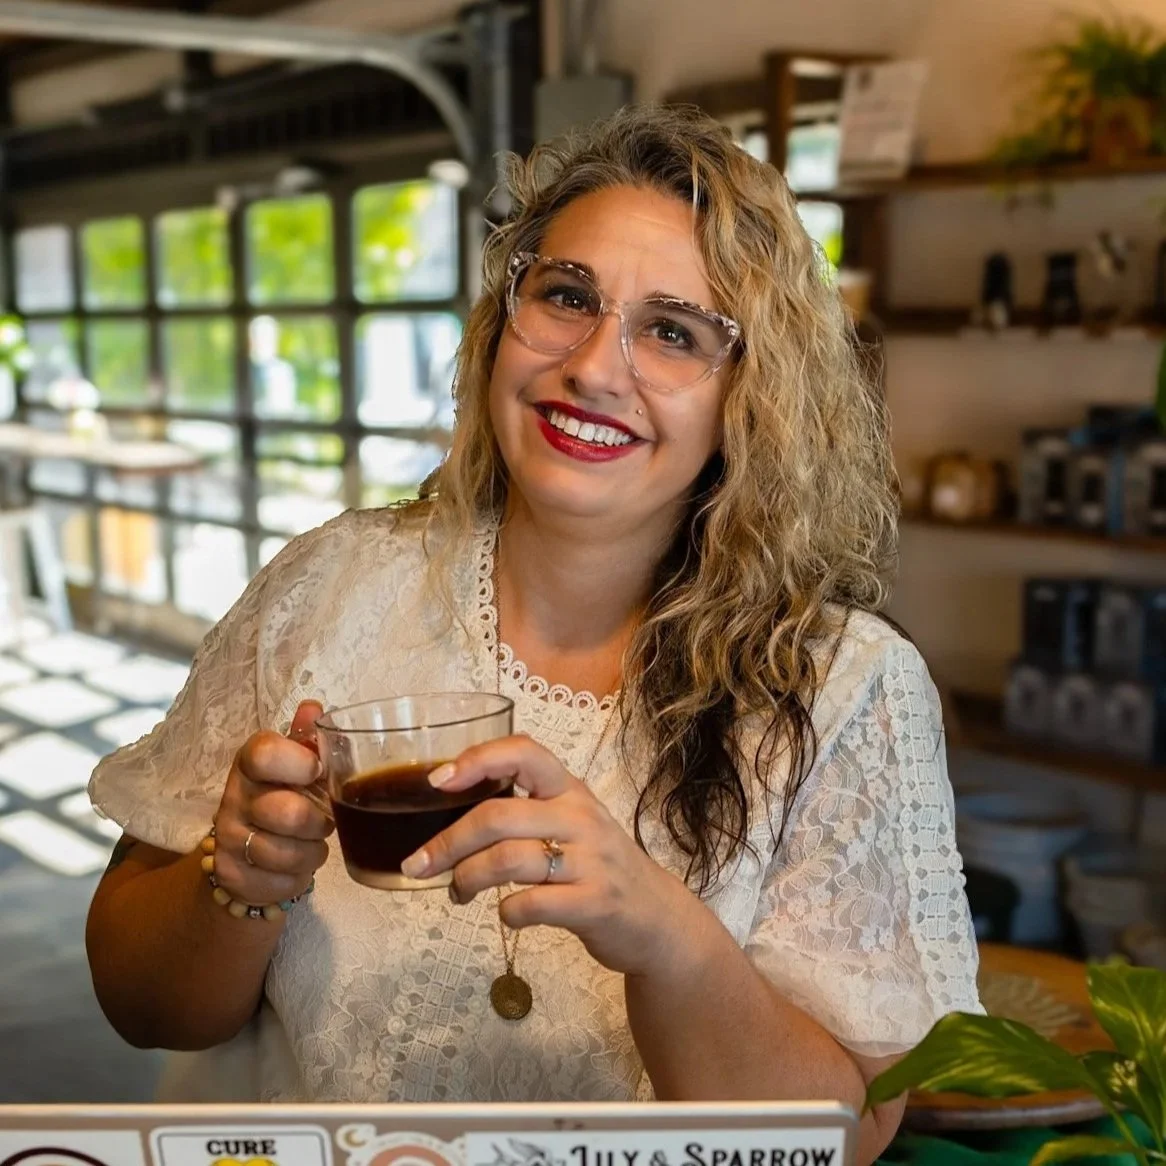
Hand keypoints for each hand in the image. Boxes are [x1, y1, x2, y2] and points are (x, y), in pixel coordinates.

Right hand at [212, 700, 333, 906]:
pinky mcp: (230, 876)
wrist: (244, 851)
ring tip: (310, 843)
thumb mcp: (295, 765)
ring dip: (313, 852)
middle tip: (322, 820)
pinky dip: (299, 878)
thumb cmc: (283, 797)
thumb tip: (313, 708)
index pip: (265, 754)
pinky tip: (293, 866)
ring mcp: (228, 839)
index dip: (300, 763)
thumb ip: (306, 738)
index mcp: (250, 763)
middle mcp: (233, 798)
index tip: (316, 772)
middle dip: (319, 821)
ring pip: (291, 854)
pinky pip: (283, 884)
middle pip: (289, 814)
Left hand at [399, 734, 712, 976]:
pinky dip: (505, 913)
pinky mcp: (593, 904)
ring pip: (506, 860)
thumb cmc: (599, 866)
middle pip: (497, 816)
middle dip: (446, 842)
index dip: (477, 759)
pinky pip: (529, 905)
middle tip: (418, 864)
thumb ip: (525, 810)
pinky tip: (506, 914)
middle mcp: (581, 818)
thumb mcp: (572, 823)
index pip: (524, 752)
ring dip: (466, 878)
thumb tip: (449, 811)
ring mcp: (590, 861)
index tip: (438, 781)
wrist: (658, 919)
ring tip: (457, 891)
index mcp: (570, 790)